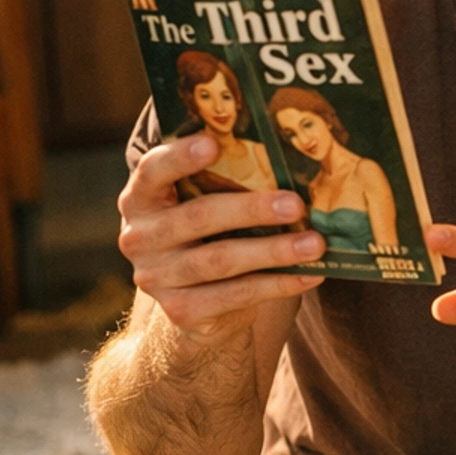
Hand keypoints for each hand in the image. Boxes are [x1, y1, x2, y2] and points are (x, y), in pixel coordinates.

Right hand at [118, 135, 324, 331]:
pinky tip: (309, 274)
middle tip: (295, 204)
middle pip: (198, 217)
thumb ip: (224, 182)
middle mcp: (140, 237)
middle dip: (251, 209)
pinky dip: (277, 284)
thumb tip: (287, 159)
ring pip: (221, 260)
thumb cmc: (209, 235)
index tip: (213, 143)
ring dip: (273, 251)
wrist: (197, 304)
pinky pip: (236, 295)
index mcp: (142, 199)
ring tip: (315, 243)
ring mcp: (156, 278)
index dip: (180, 157)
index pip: (152, 171)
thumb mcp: (204, 205)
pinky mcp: (180, 311)